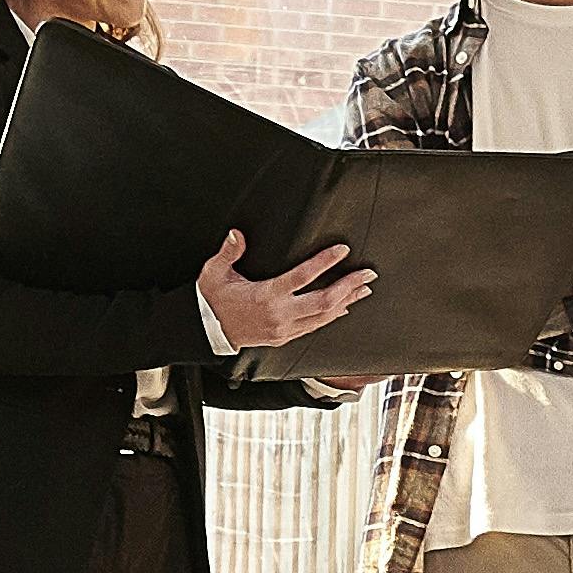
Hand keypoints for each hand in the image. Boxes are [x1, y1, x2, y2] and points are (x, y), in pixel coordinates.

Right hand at [196, 228, 374, 354]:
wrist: (206, 330)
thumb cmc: (212, 299)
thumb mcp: (215, 272)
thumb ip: (229, 252)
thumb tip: (237, 235)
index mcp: (266, 295)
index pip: (302, 276)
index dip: (325, 262)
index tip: (342, 250)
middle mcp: (279, 314)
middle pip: (324, 301)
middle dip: (348, 286)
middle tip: (366, 273)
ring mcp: (284, 329)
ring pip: (323, 317)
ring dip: (346, 301)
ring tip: (363, 288)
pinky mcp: (284, 337)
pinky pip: (314, 327)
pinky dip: (332, 315)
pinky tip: (343, 307)